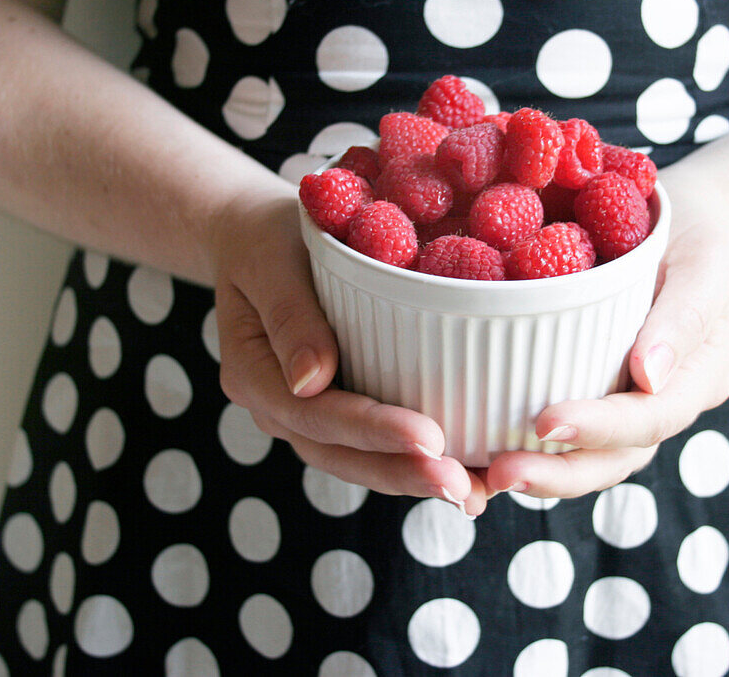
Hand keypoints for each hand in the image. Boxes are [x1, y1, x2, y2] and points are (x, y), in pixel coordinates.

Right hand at [210, 191, 488, 514]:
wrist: (255, 239)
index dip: (373, 430)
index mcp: (253, 373)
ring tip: (476, 491)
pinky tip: (468, 472)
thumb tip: (312, 379)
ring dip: (415, 479)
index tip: (429, 437)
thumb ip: (290, 315)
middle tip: (464, 485)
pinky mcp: (339, 404)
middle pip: (340, 455)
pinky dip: (417, 460)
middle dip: (403, 473)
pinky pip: (374, 444)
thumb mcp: (269, 259)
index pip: (315, 413)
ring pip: (360, 461)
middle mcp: (279, 406)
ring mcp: (307, 413)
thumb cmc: (266, 237)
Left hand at [481, 172, 728, 498]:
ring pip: (584, 456)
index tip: (545, 422)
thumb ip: (685, 316)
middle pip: (613, 459)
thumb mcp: (708, 262)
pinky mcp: (592, 386)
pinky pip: (559, 424)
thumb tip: (649, 377)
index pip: (650, 419)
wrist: (685, 222)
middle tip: (501, 473)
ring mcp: (625, 401)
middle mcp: (659, 404)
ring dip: (536, 469)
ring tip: (482, 475)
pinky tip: (476, 449)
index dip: (599, 428)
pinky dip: (521, 441)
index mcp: (695, 381)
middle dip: (557, 473)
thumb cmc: (700, 235)